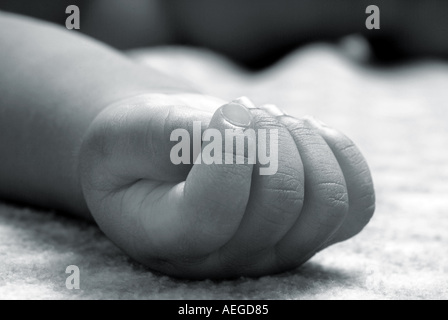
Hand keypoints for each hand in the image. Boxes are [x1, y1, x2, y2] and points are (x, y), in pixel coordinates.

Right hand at [79, 94, 374, 278]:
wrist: (169, 158)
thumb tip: (238, 129)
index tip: (222, 112)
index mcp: (168, 240)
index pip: (211, 215)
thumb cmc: (142, 145)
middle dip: (268, 135)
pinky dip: (339, 156)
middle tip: (243, 112)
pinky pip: (355, 205)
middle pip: (280, 203)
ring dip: (303, 142)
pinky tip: (305, 134)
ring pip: (326, 203)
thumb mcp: (133, 132)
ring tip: (270, 123)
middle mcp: (227, 258)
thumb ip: (174, 134)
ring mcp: (275, 251)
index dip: (226, 152)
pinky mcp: (310, 233)